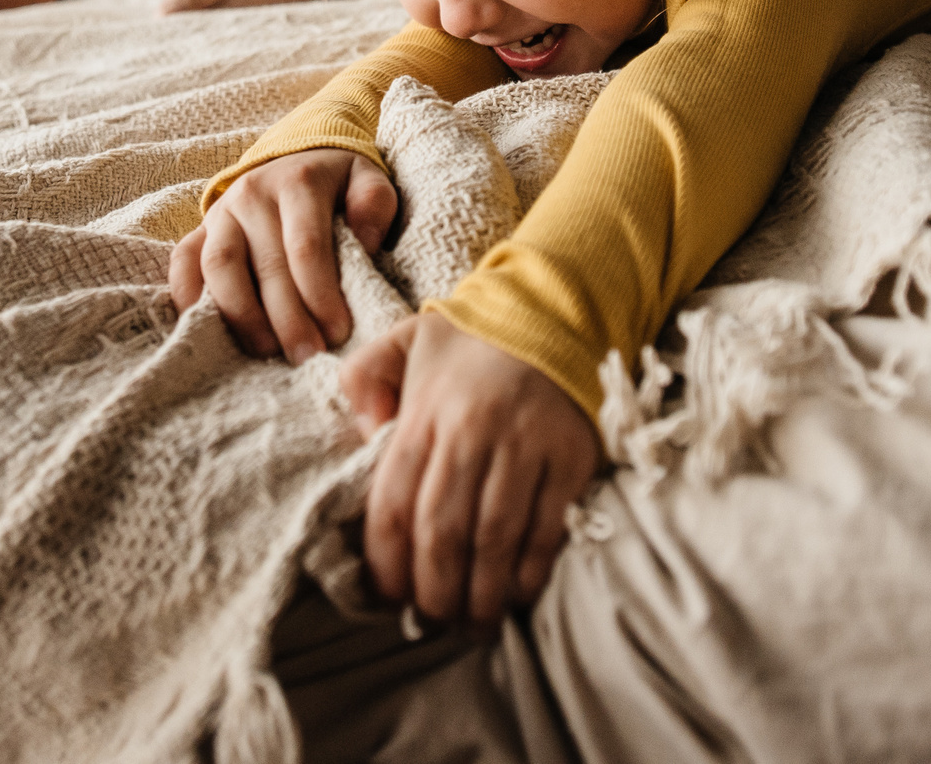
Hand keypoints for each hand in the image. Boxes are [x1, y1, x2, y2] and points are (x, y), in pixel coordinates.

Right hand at [170, 149, 400, 361]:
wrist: (297, 153)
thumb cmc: (338, 182)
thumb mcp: (369, 178)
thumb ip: (374, 204)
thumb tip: (367, 242)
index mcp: (298, 182)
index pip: (306, 246)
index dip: (319, 294)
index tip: (336, 333)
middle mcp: (253, 194)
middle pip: (265, 264)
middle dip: (287, 317)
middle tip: (306, 355)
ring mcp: (221, 211)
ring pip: (220, 265)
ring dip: (242, 314)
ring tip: (266, 350)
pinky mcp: (200, 227)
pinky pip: (183, 259)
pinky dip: (188, 294)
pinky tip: (207, 327)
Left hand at [343, 312, 602, 623]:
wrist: (556, 308)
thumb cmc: (473, 337)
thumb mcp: (405, 339)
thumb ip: (365, 379)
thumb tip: (362, 434)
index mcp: (426, 412)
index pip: (393, 502)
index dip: (385, 562)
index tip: (386, 595)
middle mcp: (472, 432)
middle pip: (442, 532)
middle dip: (432, 591)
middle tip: (430, 622)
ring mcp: (525, 447)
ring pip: (494, 539)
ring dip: (481, 594)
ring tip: (471, 624)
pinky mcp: (568, 458)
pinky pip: (546, 529)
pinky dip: (530, 571)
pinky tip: (517, 595)